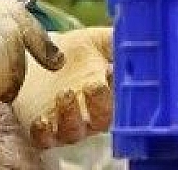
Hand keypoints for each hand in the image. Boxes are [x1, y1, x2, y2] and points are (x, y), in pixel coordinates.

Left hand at [12, 26, 112, 147]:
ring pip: (74, 132)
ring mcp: (64, 124)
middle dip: (99, 104)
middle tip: (94, 85)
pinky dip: (44, 132)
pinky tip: (42, 120)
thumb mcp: (96, 41)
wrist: (38, 55)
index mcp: (107, 95)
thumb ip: (116, 41)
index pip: (120, 99)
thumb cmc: (73, 50)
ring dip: (71, 115)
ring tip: (65, 93)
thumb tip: (139, 38)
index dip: (120, 91)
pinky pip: (44, 139)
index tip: (113, 72)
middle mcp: (88, 115)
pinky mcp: (41, 130)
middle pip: (101, 120)